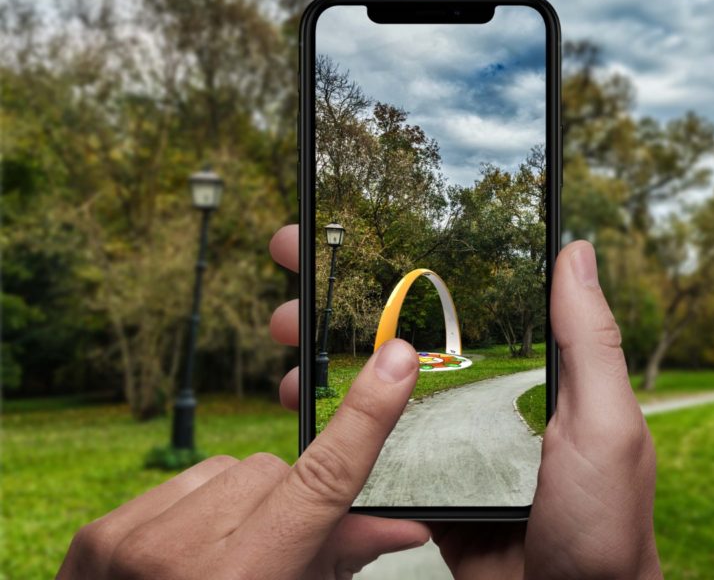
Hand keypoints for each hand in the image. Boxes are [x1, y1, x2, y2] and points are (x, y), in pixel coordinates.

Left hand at [58, 288, 431, 577]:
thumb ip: (342, 562)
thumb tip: (406, 525)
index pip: (322, 482)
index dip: (366, 418)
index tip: (395, 361)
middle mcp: (181, 558)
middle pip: (278, 473)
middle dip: (292, 503)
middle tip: (282, 555)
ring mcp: (132, 542)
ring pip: (231, 469)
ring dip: (244, 503)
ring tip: (229, 559)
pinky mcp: (100, 533)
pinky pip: (182, 481)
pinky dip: (198, 509)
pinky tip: (190, 553)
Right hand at [270, 225, 662, 578]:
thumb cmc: (604, 526)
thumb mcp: (606, 424)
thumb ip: (588, 342)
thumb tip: (576, 250)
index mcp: (535, 377)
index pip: (470, 304)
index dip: (417, 264)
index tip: (363, 228)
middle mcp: (491, 405)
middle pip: (411, 342)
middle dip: (350, 305)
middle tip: (297, 272)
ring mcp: (454, 452)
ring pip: (380, 395)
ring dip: (330, 362)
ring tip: (286, 339)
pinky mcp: (426, 497)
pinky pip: (373, 459)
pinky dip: (336, 435)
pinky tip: (303, 411)